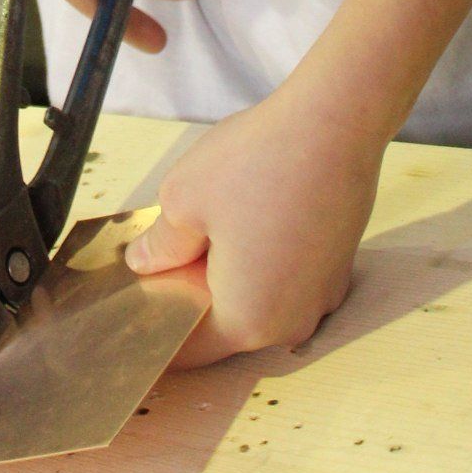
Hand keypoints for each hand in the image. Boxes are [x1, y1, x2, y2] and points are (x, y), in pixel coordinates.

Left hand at [126, 71, 384, 362]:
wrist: (337, 122)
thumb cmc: (256, 162)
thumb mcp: (183, 199)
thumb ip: (160, 245)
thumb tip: (147, 264)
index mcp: (248, 321)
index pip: (188, 350)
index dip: (156, 327)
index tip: (134, 306)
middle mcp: (291, 323)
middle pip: (225, 325)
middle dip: (192, 294)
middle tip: (163, 251)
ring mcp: (320, 295)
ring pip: (257, 299)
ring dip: (227, 274)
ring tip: (205, 224)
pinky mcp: (336, 265)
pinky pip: (285, 277)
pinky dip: (261, 259)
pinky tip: (246, 213)